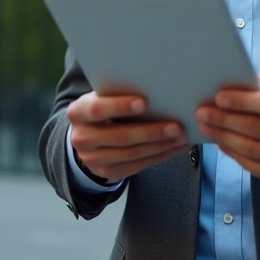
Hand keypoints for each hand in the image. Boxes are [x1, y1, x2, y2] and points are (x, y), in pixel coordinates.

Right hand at [67, 92, 188, 183]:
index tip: (144, 102)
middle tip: (176, 126)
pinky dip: (160, 156)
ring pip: (132, 153)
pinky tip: (175, 147)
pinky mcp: (107, 172)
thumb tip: (156, 88)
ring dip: (160, 146)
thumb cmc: (103, 108)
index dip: (120, 106)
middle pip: (119, 136)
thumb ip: (118, 93)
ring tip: (181, 137)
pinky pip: (138, 165)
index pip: (97, 109)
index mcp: (78, 112)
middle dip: (150, 131)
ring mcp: (93, 159)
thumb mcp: (102, 97)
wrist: (87, 135)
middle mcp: (81, 138)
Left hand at [196, 65, 259, 187]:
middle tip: (203, 111)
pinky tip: (222, 141)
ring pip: (251, 149)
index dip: (243, 101)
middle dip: (224, 119)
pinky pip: (253, 166)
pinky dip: (233, 153)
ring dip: (223, 136)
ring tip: (206, 125)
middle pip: (256, 129)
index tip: (220, 97)